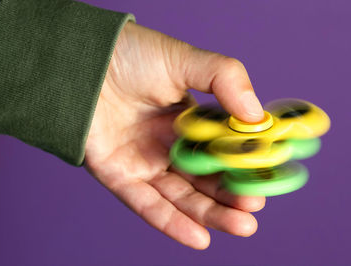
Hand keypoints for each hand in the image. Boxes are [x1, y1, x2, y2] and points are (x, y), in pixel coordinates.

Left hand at [85, 22, 265, 249]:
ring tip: (243, 226)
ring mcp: (147, 163)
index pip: (223, 151)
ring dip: (211, 215)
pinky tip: (199, 238)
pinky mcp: (121, 176)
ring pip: (183, 197)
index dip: (244, 166)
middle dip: (232, 197)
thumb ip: (227, 80)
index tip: (266, 178)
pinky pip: (148, 204)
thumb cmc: (135, 56)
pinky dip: (171, 223)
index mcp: (191, 122)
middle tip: (256, 208)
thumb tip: (257, 118)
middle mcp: (171, 145)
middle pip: (206, 180)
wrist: (84, 61)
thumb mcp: (187, 61)